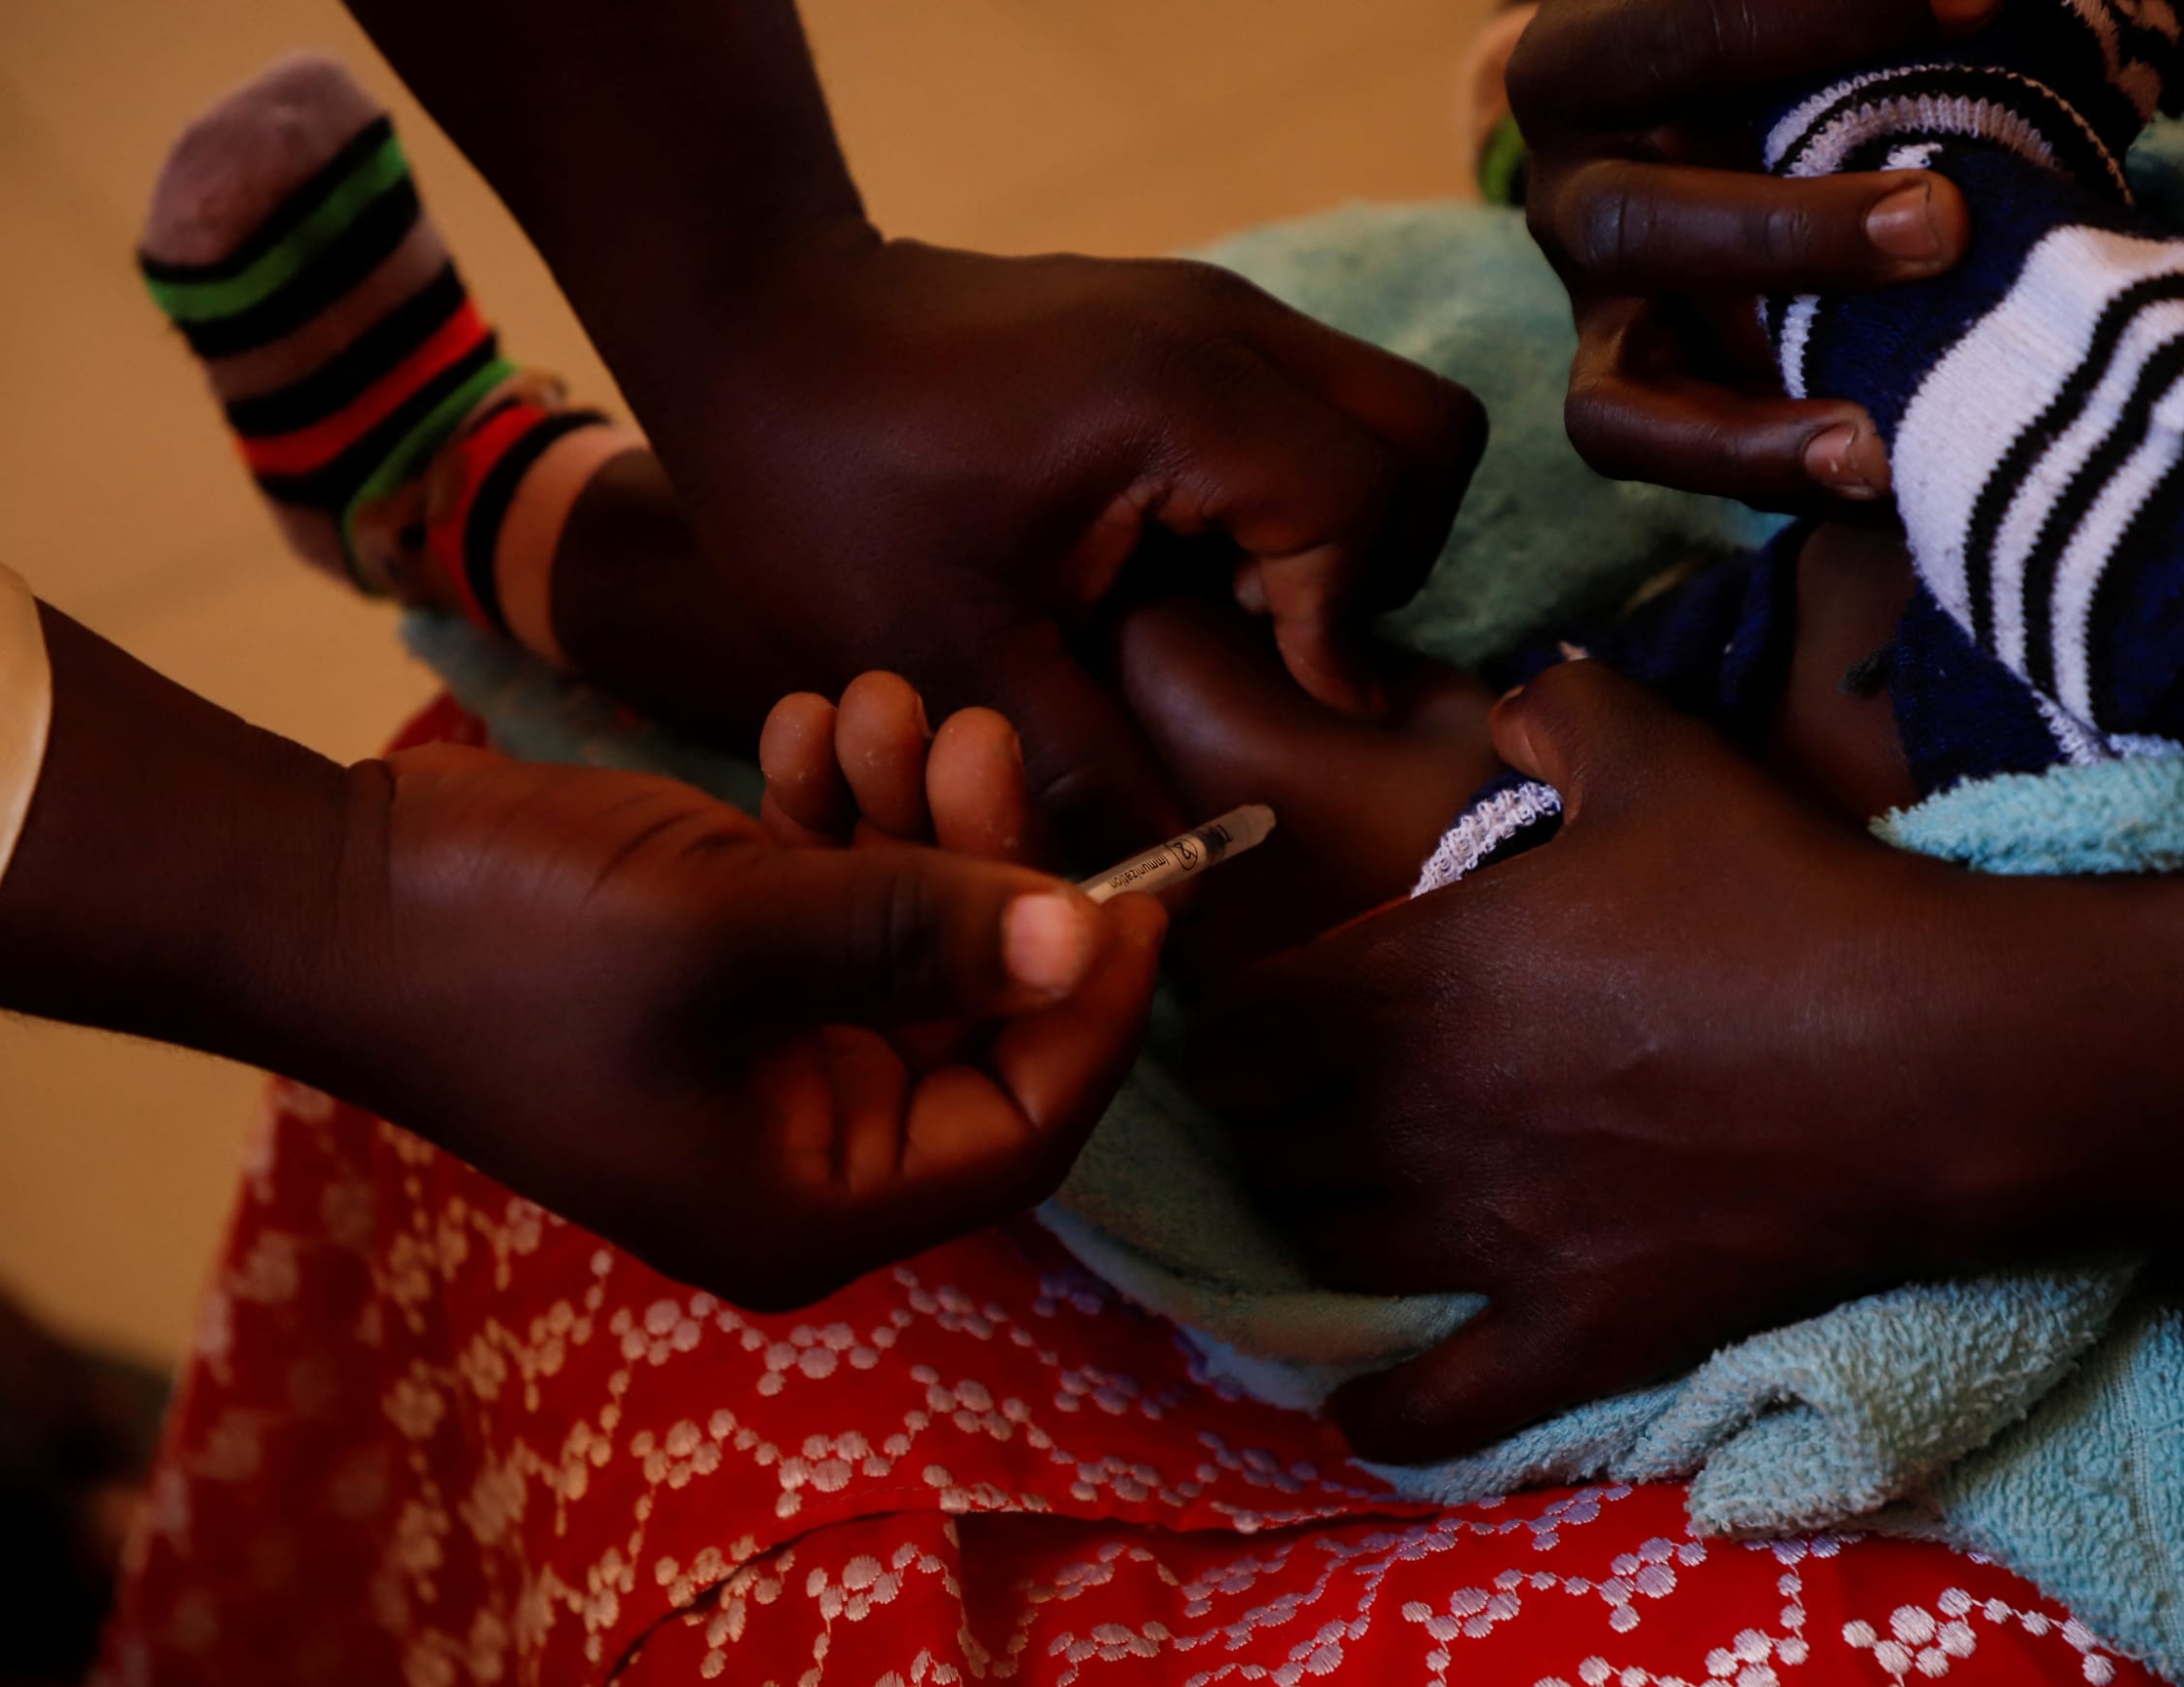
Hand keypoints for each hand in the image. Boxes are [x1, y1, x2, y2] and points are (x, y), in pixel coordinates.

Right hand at [335, 738, 1164, 1311]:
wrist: (320, 889)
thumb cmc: (509, 941)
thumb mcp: (733, 930)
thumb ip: (918, 930)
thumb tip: (1084, 937)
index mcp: (809, 1201)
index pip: (1022, 1126)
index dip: (1093, 1009)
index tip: (1138, 885)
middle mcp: (799, 1148)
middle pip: (970, 1013)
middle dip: (979, 862)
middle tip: (967, 727)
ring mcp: (759, 1061)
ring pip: (904, 938)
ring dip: (905, 813)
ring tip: (876, 699)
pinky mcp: (721, 979)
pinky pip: (827, 904)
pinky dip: (832, 815)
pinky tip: (805, 723)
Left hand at [584, 228, 1489, 851]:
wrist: (754, 326)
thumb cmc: (826, 484)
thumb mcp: (946, 656)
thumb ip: (1083, 771)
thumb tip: (1184, 886)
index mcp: (1179, 395)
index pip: (1373, 506)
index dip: (1341, 625)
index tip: (1272, 689)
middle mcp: (1224, 324)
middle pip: (1429, 437)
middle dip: (1381, 561)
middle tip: (1267, 634)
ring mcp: (1214, 304)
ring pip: (1389, 412)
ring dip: (1345, 524)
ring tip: (1227, 597)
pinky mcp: (1189, 317)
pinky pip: (1317, 401)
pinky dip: (1297, 487)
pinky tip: (1189, 552)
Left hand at [1193, 663, 2183, 1461]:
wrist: (1930, 1058)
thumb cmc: (1783, 898)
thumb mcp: (1662, 760)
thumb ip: (1560, 712)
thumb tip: (1507, 700)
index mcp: (1415, 980)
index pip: (1242, 1027)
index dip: (1233, 1024)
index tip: (1257, 1016)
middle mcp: (1420, 1114)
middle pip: (1268, 1141)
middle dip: (1265, 1120)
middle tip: (1298, 1102)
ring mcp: (1489, 1235)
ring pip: (1326, 1251)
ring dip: (1310, 1223)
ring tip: (1332, 1200)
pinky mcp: (1572, 1330)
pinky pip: (1437, 1401)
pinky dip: (1381, 1413)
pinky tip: (1356, 1409)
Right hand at [1508, 0, 1990, 504]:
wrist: (1736, 132)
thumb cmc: (1799, 51)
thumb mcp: (1809, 26)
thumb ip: (1869, 21)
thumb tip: (1982, 3)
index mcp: (1585, 64)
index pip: (1676, 37)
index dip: (1818, 24)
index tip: (1976, 8)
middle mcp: (1567, 196)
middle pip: (1634, 227)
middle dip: (1790, 238)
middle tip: (1942, 226)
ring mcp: (1594, 317)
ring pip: (1617, 401)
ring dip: (1749, 429)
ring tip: (1877, 446)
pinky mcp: (1634, 405)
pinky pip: (1674, 472)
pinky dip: (1774, 481)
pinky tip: (1889, 483)